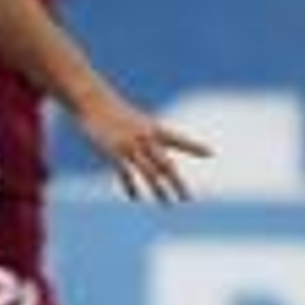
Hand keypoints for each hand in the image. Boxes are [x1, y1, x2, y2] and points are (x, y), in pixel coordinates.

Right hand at [81, 92, 212, 203]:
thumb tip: (155, 156)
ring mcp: (130, 145)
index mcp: (153, 128)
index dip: (194, 146)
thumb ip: (149, 138)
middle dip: (177, 182)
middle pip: (166, 164)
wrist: (93, 100)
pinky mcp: (113, 150)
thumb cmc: (116, 111)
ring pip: (149, 171)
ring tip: (168, 204)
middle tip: (188, 198)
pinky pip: (125, 172)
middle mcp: (145, 137)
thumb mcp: (137, 122)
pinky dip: (130, 185)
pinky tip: (135, 197)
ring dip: (159, 189)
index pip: (178, 139)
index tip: (211, 153)